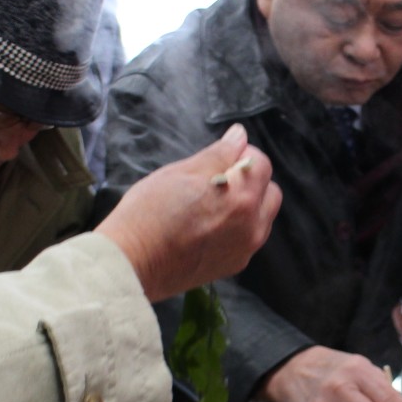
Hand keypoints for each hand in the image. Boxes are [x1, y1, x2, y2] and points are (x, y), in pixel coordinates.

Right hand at [96, 123, 281, 300]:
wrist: (132, 263)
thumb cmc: (149, 213)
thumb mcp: (181, 172)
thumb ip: (218, 154)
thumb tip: (239, 136)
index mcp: (242, 197)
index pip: (262, 164)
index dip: (241, 154)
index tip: (220, 158)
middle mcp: (252, 226)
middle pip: (269, 192)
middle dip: (251, 180)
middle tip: (218, 179)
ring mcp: (245, 249)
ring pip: (262, 217)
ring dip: (247, 205)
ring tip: (212, 204)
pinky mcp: (234, 265)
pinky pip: (248, 238)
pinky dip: (238, 227)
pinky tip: (209, 225)